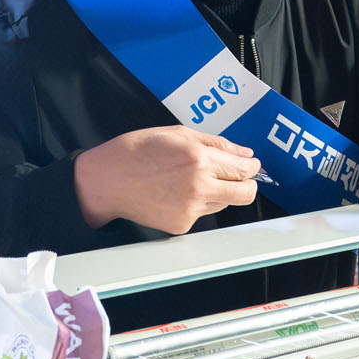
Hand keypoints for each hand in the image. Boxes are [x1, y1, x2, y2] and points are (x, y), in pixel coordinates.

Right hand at [73, 125, 260, 233]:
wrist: (106, 180)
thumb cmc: (136, 151)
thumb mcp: (177, 134)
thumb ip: (216, 144)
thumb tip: (244, 153)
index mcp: (199, 158)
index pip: (244, 169)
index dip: (252, 166)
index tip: (250, 164)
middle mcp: (199, 186)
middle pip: (246, 194)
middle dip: (247, 184)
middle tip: (238, 176)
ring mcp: (191, 209)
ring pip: (225, 203)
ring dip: (220, 191)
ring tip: (193, 179)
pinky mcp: (182, 225)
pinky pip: (203, 213)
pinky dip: (198, 203)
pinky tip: (177, 191)